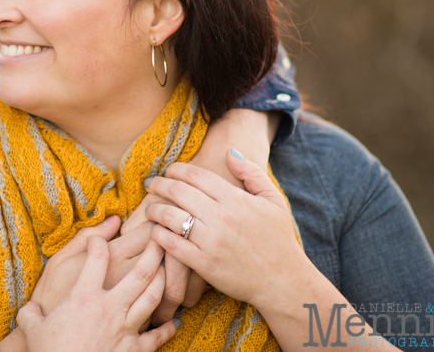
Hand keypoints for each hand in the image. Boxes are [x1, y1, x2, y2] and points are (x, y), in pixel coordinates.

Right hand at [16, 235, 180, 351]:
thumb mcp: (31, 327)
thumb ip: (31, 312)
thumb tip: (29, 308)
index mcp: (83, 296)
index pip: (97, 256)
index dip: (98, 241)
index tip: (98, 240)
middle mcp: (109, 307)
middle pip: (141, 271)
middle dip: (153, 251)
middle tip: (158, 238)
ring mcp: (125, 328)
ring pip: (153, 297)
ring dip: (163, 280)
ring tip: (166, 268)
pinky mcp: (134, 350)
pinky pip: (157, 336)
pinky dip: (167, 328)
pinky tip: (173, 321)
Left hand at [119, 109, 274, 320]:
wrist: (283, 282)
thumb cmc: (278, 239)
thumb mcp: (274, 201)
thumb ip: (252, 173)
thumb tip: (229, 152)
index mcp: (236, 199)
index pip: (196, 175)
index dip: (177, 169)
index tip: (169, 171)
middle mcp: (222, 217)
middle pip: (178, 192)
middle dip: (159, 184)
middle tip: (151, 184)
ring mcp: (211, 241)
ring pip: (171, 217)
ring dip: (154, 209)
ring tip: (150, 209)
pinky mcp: (204, 264)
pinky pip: (171, 244)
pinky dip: (159, 235)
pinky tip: (156, 231)